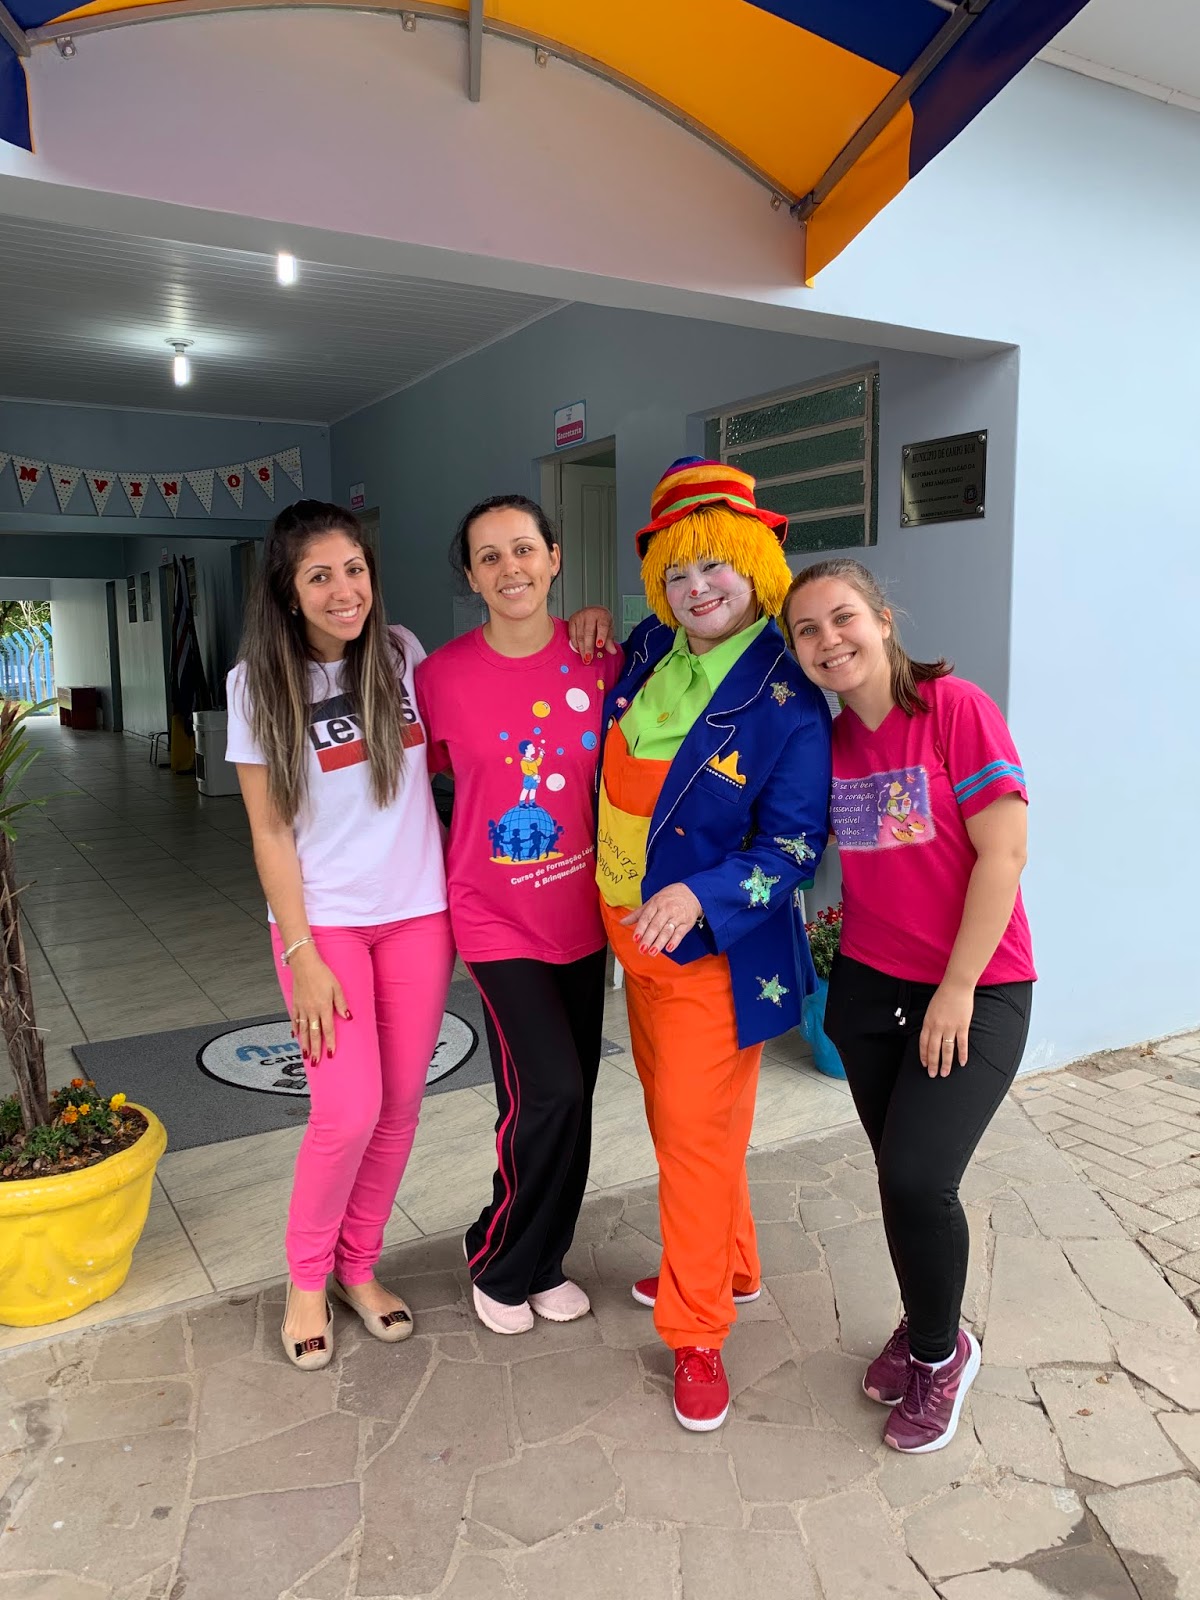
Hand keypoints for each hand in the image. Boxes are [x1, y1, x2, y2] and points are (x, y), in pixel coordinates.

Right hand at [289, 946, 350, 1064]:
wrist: (304, 964)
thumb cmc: (322, 973)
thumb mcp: (337, 987)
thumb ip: (342, 1004)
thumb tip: (348, 1018)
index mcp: (323, 1007)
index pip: (328, 1029)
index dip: (330, 1043)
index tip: (331, 1054)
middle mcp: (312, 1010)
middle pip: (314, 1034)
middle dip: (315, 1049)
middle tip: (316, 1062)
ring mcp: (302, 1008)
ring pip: (303, 1031)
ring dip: (305, 1044)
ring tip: (306, 1056)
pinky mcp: (295, 1004)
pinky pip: (295, 1020)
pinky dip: (295, 1030)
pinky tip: (296, 1037)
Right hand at [567, 605, 616, 662]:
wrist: (593, 611)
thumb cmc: (602, 621)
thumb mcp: (609, 629)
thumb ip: (609, 640)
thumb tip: (613, 651)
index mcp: (602, 615)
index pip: (602, 626)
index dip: (601, 636)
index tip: (600, 645)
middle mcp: (590, 614)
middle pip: (589, 632)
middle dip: (588, 647)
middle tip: (589, 658)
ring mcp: (580, 616)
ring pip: (580, 635)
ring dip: (582, 648)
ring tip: (585, 658)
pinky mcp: (572, 620)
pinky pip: (572, 634)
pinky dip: (575, 644)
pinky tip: (579, 650)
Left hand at [620, 883, 702, 955]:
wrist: (691, 892)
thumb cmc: (668, 898)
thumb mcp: (652, 902)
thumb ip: (637, 914)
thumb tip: (622, 922)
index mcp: (656, 903)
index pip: (647, 917)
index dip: (641, 929)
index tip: (636, 939)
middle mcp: (666, 910)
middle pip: (656, 926)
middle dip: (649, 938)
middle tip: (642, 949)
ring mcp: (677, 916)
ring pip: (667, 931)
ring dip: (659, 942)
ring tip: (652, 952)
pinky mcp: (687, 923)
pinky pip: (680, 933)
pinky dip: (675, 941)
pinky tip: (669, 948)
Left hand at [919, 980, 973, 1076]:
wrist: (956, 986)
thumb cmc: (943, 996)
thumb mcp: (931, 1009)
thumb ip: (930, 1023)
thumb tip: (931, 1035)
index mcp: (928, 1022)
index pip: (923, 1043)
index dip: (923, 1055)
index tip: (925, 1065)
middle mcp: (937, 1027)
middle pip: (933, 1049)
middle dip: (933, 1064)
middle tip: (933, 1075)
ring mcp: (950, 1027)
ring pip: (947, 1050)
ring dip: (946, 1063)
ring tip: (945, 1073)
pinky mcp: (962, 1026)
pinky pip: (962, 1044)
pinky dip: (962, 1054)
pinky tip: (962, 1063)